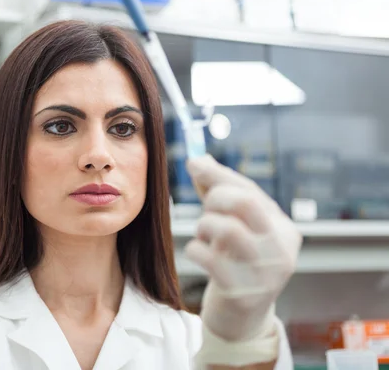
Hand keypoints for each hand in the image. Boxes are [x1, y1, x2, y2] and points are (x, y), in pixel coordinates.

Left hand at [184, 155, 301, 341]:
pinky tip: (198, 253)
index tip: (194, 164)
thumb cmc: (235, 264)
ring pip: (228, 229)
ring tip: (203, 234)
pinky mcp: (242, 293)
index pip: (251, 191)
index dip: (219, 175)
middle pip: (246, 203)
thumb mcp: (236, 228)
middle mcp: (281, 250)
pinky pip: (209, 258)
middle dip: (215, 197)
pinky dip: (195, 249)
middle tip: (204, 209)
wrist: (241, 320)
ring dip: (205, 226)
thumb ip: (219, 194)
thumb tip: (198, 159)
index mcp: (284, 229)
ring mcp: (265, 274)